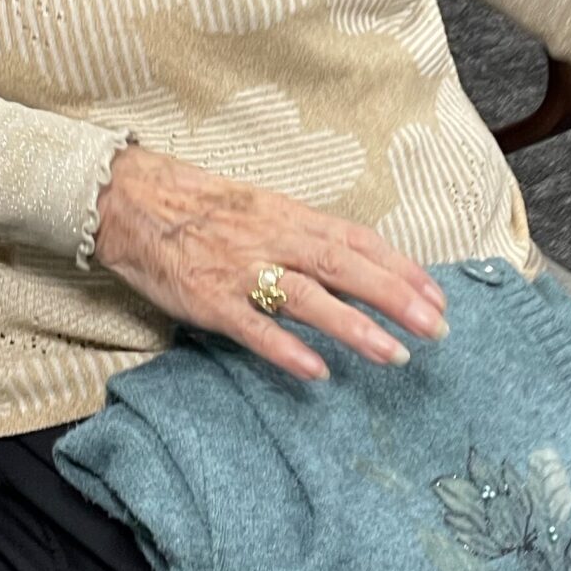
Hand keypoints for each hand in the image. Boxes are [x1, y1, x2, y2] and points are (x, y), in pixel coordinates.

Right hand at [93, 143, 451, 381]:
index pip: (358, 241)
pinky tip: (316, 371)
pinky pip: (252, 327)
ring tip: (395, 355)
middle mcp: (274, 239)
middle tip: (438, 327)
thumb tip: (355, 265)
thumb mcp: (263, 209)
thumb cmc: (201, 206)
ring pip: (308, 297)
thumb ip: (305, 236)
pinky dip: (285, 347)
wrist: (132, 200)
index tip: (437, 295)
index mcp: (291, 216)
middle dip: (396, 298)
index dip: (401, 268)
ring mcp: (241, 269)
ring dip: (354, 327)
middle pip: (346, 267)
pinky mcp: (209, 298)